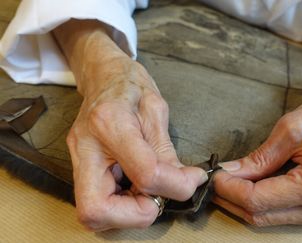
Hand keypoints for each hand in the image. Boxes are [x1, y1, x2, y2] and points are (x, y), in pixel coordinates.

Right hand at [54, 20, 206, 230]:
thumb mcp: (157, 111)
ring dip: (129, 212)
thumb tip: (184, 184)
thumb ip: (167, 153)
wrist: (101, 75)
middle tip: (157, 198)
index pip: (146, 174)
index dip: (177, 186)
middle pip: (97, 210)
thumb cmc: (130, 85)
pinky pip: (98, 203)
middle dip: (136, 215)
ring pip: (93, 214)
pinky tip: (136, 186)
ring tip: (148, 189)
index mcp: (111, 123)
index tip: (192, 180)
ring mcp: (78, 160)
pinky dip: (122, 204)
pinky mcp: (79, 168)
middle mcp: (86, 148)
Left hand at [214, 83, 301, 225]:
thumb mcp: (291, 128)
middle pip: (262, 215)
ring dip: (246, 202)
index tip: (213, 176)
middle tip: (217, 179)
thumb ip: (259, 158)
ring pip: (270, 219)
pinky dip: (264, 202)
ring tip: (232, 180)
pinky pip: (284, 214)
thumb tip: (229, 173)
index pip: (258, 200)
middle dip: (233, 198)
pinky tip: (253, 185)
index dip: (230, 189)